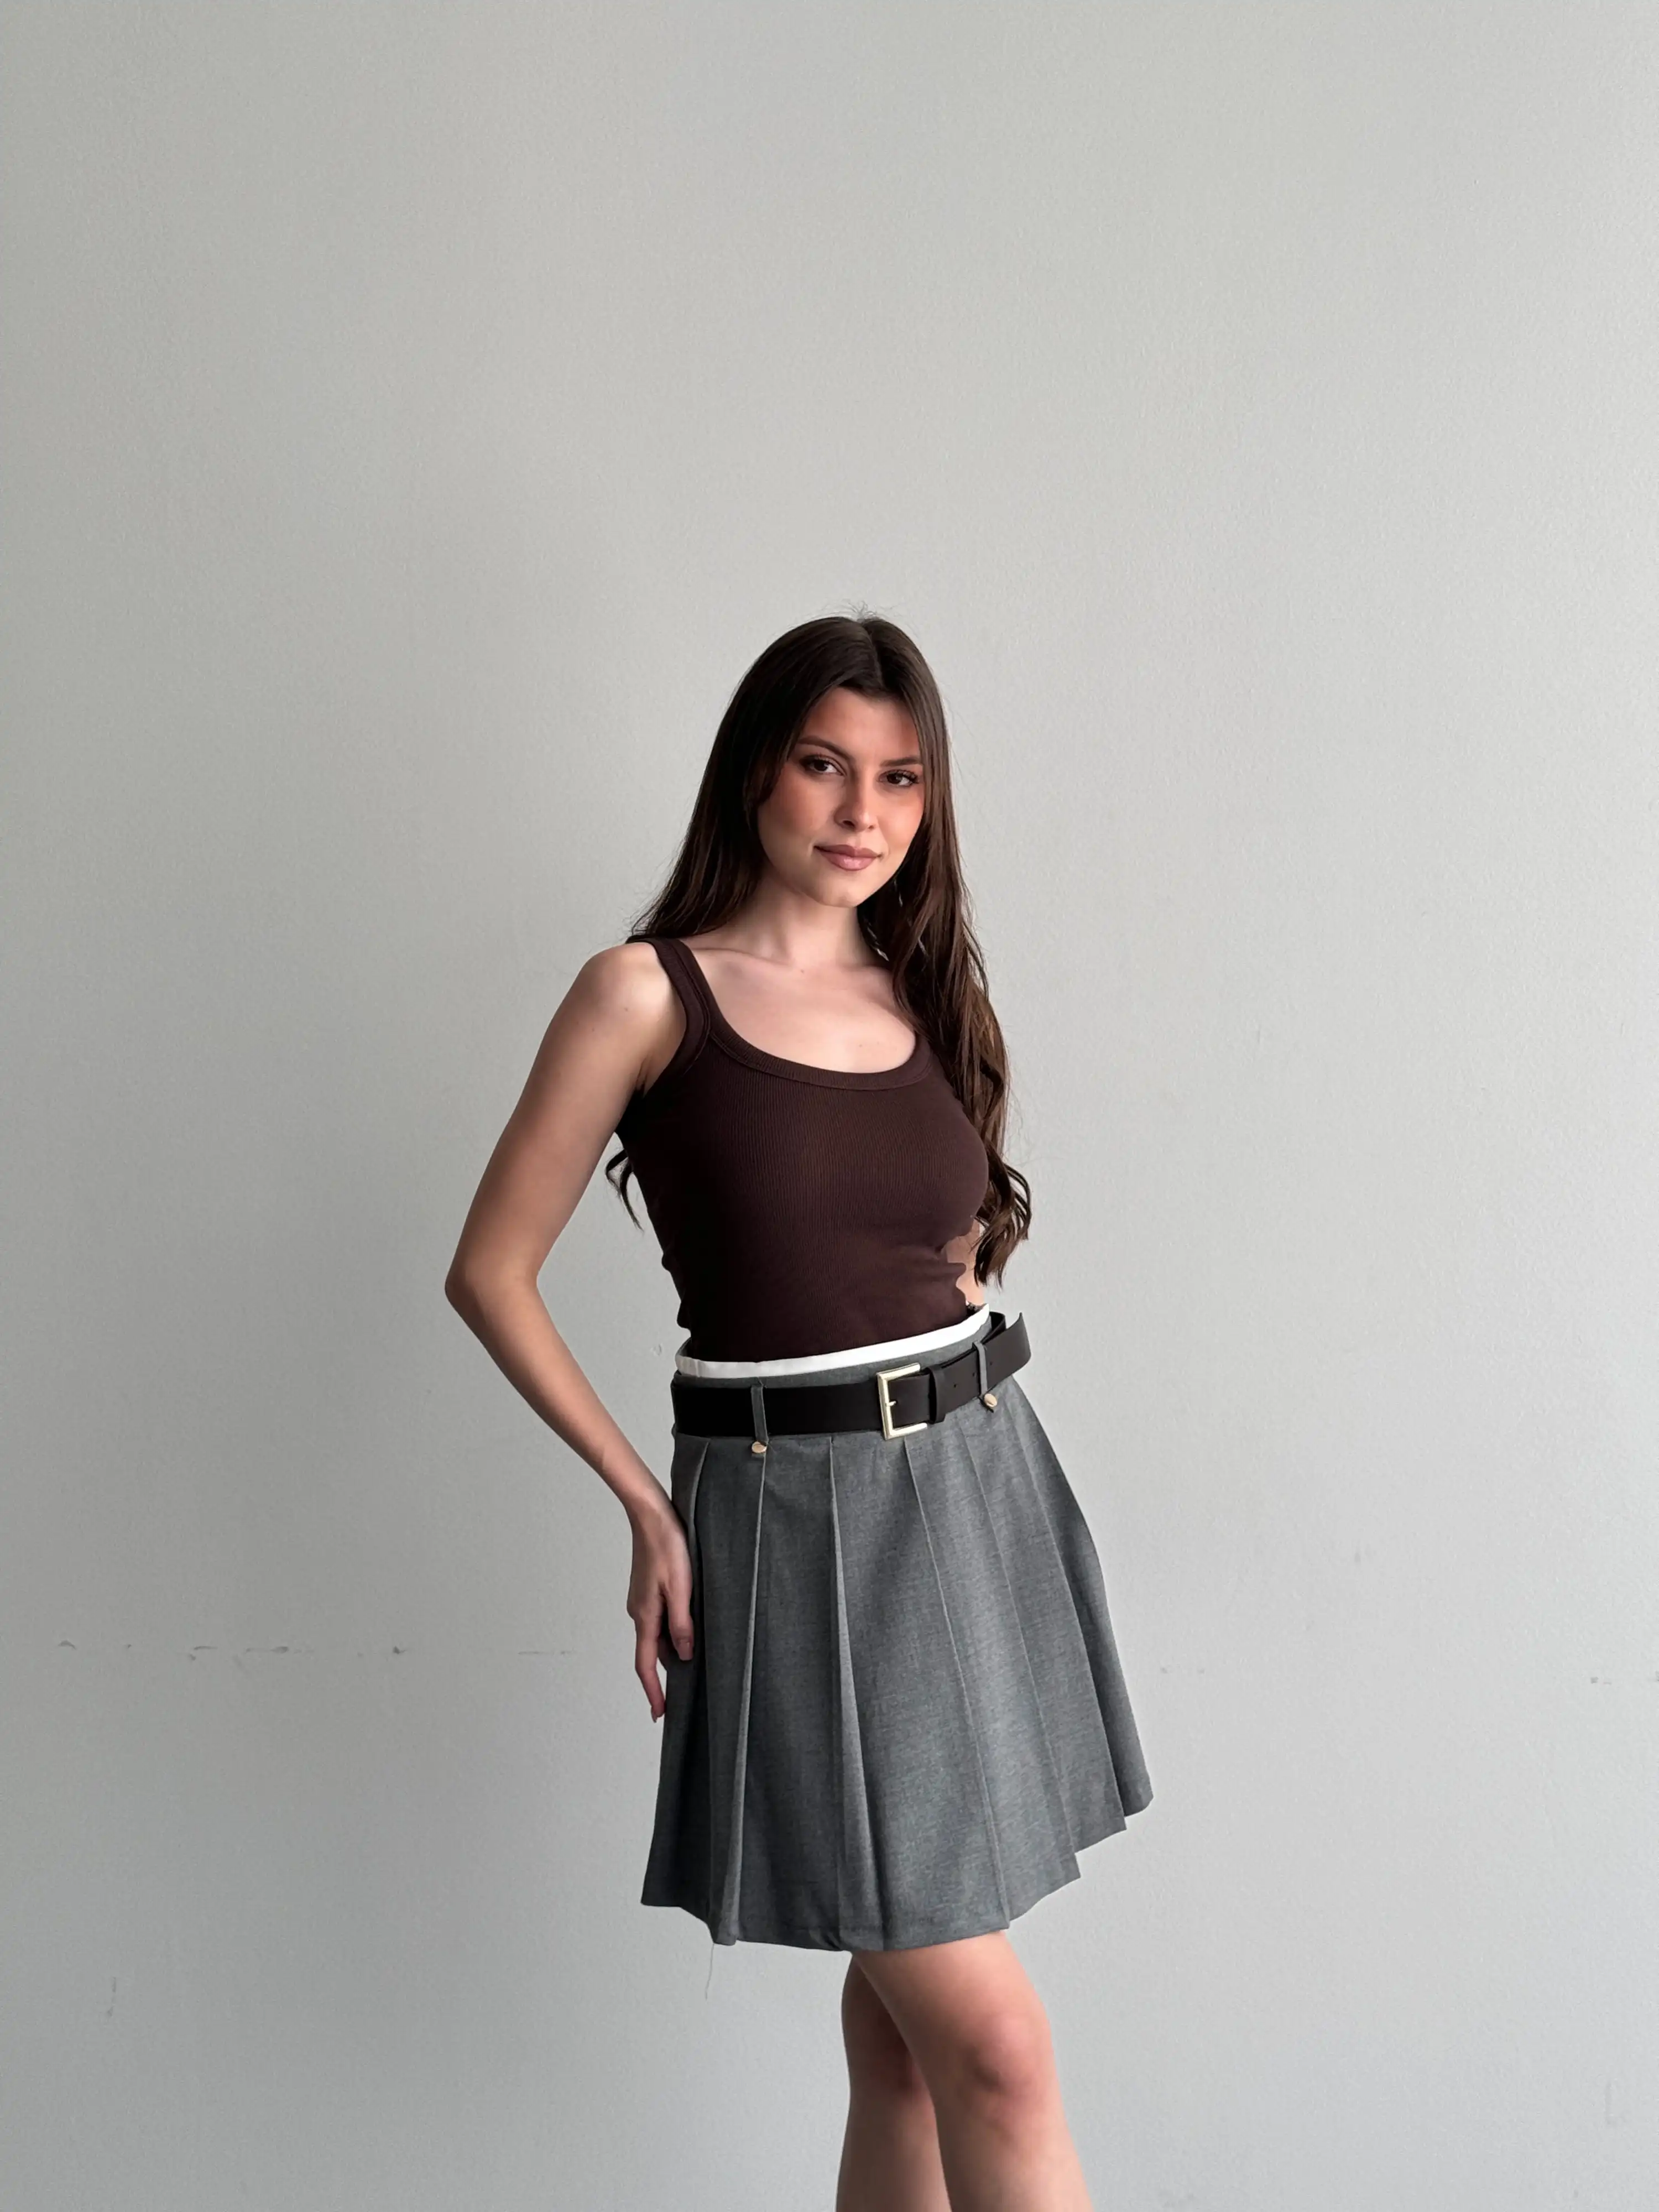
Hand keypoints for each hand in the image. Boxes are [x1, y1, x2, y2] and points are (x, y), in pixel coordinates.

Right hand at [627, 1494, 693, 1721]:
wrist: (651, 1515)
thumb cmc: (668, 1546)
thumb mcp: (681, 1587)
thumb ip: (682, 1623)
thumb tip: (683, 1655)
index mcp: (645, 1616)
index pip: (646, 1665)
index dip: (653, 1692)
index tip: (660, 1715)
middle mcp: (640, 1612)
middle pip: (653, 1652)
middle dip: (667, 1673)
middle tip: (688, 1692)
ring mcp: (643, 1600)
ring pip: (659, 1634)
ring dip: (673, 1648)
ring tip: (696, 1660)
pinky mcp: (649, 1589)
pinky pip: (660, 1619)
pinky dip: (673, 1629)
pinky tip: (690, 1627)